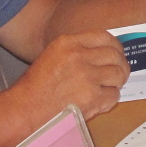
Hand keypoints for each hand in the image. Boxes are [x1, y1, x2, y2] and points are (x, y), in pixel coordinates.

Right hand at [10, 29, 128, 121]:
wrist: (25, 110)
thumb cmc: (35, 87)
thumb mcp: (52, 56)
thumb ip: (76, 51)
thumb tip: (102, 53)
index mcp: (68, 43)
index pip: (104, 37)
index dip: (115, 46)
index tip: (117, 53)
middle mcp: (79, 56)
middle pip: (115, 55)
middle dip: (120, 65)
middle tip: (118, 73)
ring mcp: (87, 77)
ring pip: (118, 74)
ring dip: (117, 82)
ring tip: (109, 88)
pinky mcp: (93, 97)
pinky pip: (114, 95)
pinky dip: (110, 99)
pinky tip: (100, 101)